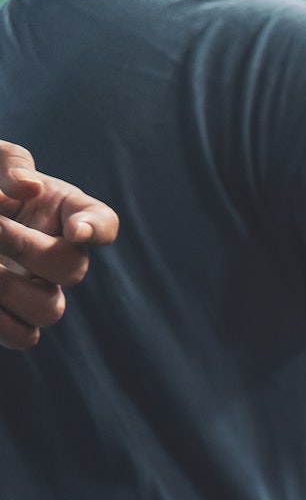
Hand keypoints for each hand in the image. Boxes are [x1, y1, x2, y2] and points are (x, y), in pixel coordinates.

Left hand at [0, 141, 119, 349]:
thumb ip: (11, 162)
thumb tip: (26, 188)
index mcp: (65, 214)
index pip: (102, 223)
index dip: (96, 229)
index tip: (77, 230)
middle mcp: (60, 256)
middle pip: (71, 269)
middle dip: (24, 247)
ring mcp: (37, 290)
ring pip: (49, 310)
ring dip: (9, 288)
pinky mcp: (14, 317)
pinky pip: (23, 337)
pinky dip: (2, 323)